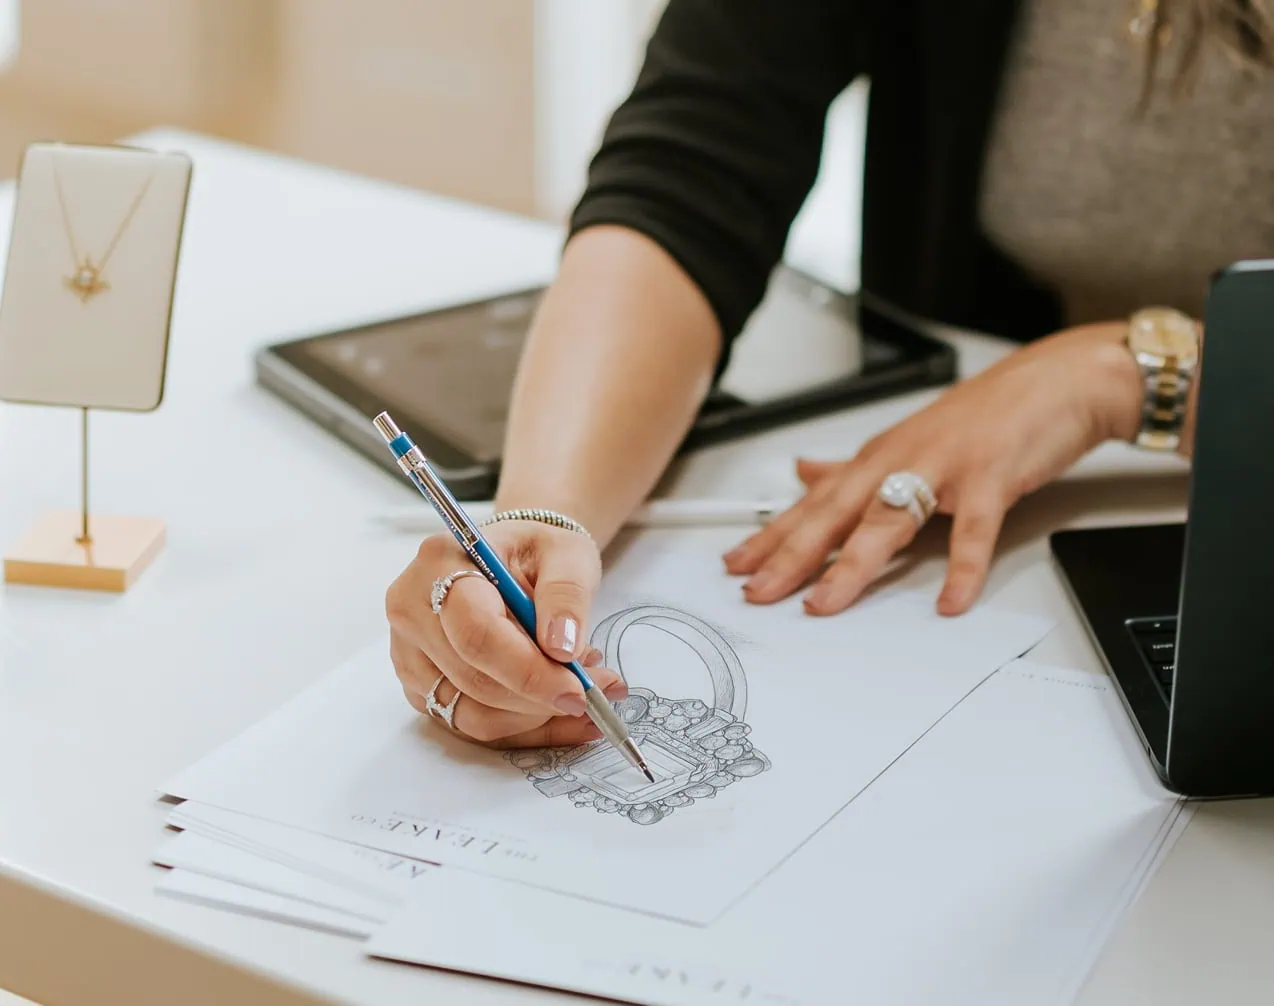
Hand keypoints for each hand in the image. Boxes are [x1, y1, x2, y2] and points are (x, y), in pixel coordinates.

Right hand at [385, 521, 627, 747]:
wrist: (511, 561)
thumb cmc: (535, 552)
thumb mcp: (566, 553)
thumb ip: (567, 594)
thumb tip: (562, 648)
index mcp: (440, 563)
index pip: (477, 634)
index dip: (528, 672)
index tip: (578, 691)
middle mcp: (411, 610)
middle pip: (473, 681)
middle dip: (541, 698)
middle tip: (596, 693)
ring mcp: (410, 654)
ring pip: (471, 715)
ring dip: (535, 718)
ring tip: (582, 693)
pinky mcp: (421, 687)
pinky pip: (470, 726)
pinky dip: (522, 728)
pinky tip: (557, 711)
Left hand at [723, 323, 1142, 615]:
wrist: (1054, 383)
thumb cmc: (981, 416)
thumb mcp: (906, 440)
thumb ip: (852, 466)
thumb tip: (804, 472)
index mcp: (878, 458)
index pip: (813, 504)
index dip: (772, 535)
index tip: (736, 565)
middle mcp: (901, 461)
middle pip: (836, 513)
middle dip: (791, 554)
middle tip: (757, 590)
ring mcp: (945, 468)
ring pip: (889, 520)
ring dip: (853, 564)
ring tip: (825, 602)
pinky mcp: (993, 478)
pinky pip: (974, 531)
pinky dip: (963, 569)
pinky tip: (949, 601)